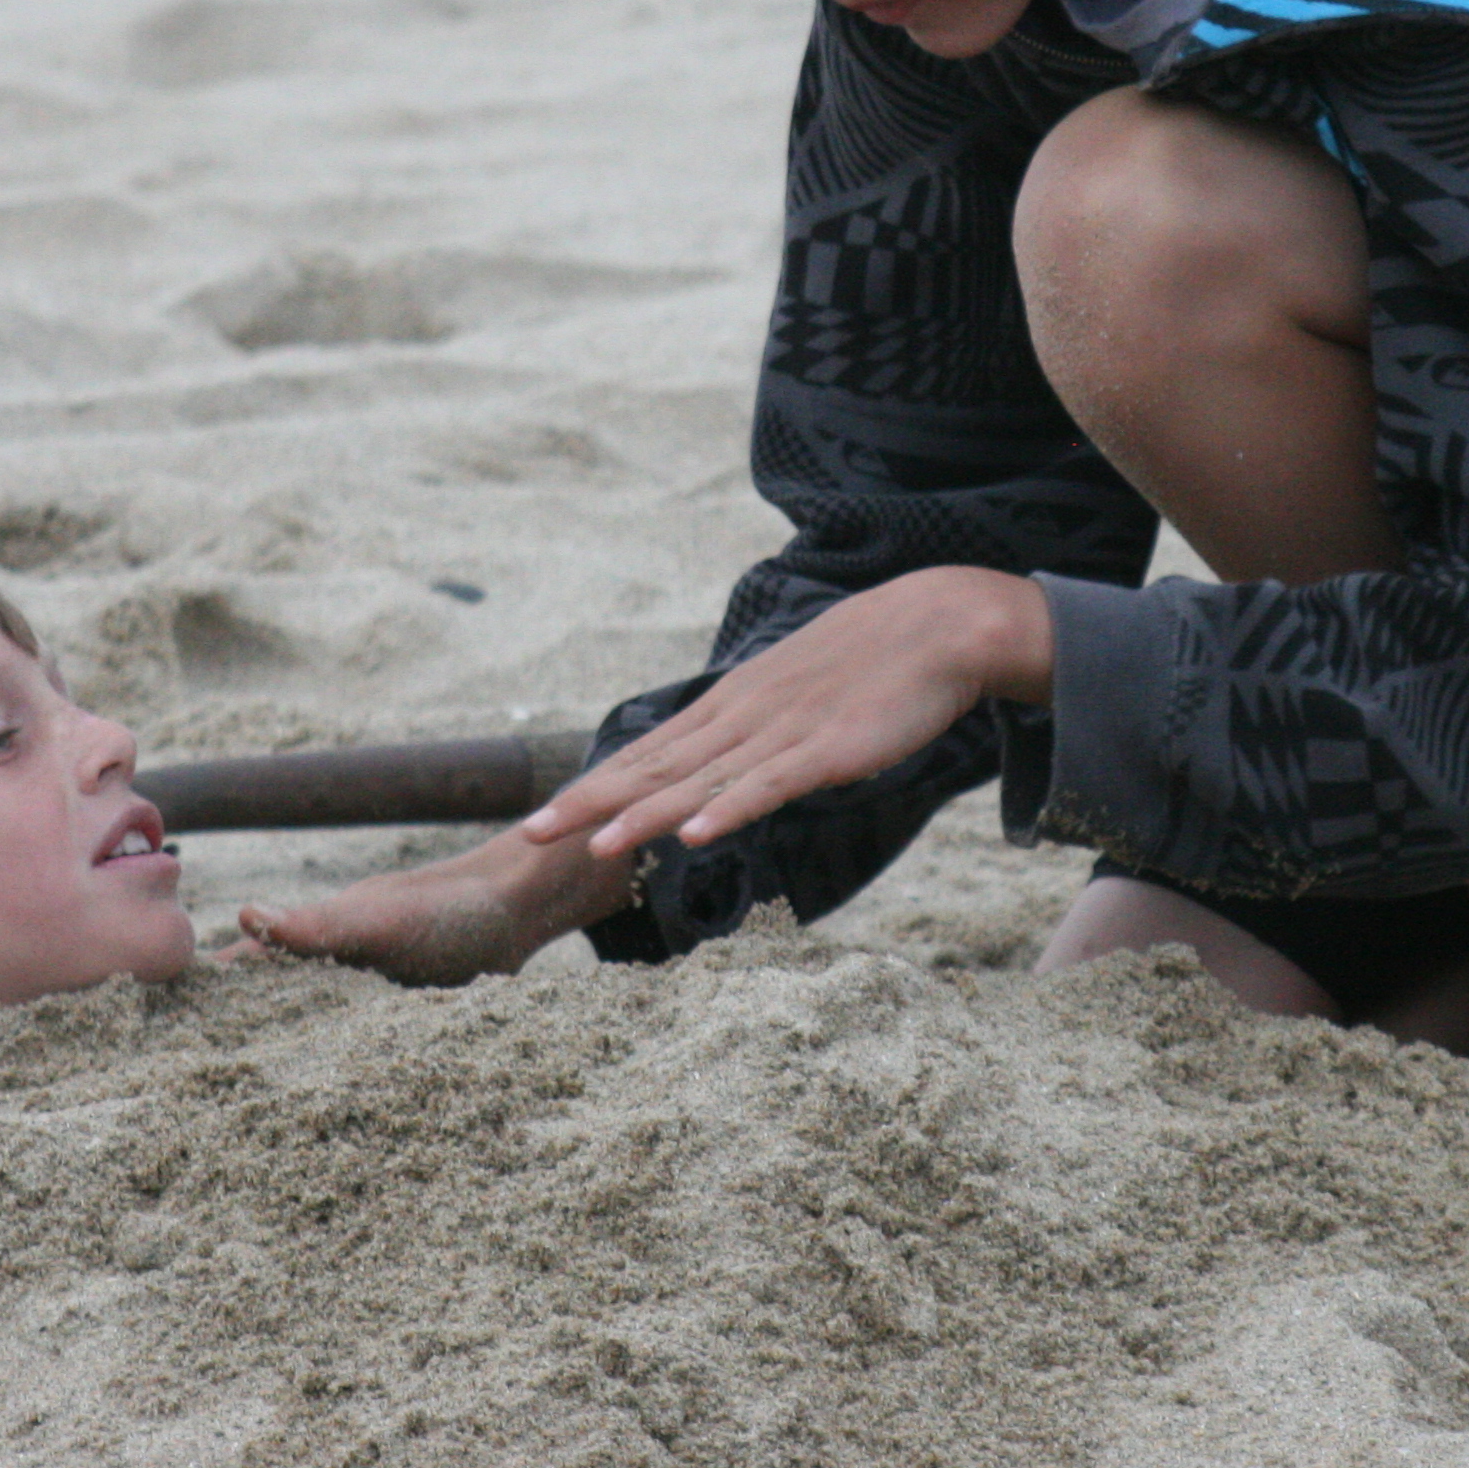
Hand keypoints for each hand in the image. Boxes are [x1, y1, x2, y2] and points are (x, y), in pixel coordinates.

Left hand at [517, 567, 1051, 859]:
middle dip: (591, 801)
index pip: (652, 752)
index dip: (596, 784)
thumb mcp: (797, 692)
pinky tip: (696, 834)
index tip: (545, 812)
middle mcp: (744, 717)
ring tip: (593, 842)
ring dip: (644, 813)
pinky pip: (770, 785)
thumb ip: (760, 729)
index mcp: (735, 705)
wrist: (938, 625)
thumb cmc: (873, 662)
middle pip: (655, 767)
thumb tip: (726, 765)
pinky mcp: (827, 750)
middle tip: (529, 832)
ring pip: (700, 780)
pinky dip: (730, 809)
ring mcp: (783, 733)